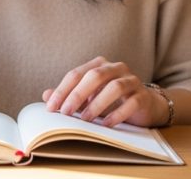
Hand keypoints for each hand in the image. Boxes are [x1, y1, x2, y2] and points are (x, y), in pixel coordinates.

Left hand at [41, 56, 166, 127]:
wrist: (145, 105)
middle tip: (66, 112)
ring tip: (86, 119)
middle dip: (78, 94)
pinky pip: (131, 102)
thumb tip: (45, 95)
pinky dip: (117, 114)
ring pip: (114, 87)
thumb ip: (69, 95)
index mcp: (99, 65)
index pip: (76, 74)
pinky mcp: (143, 95)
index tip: (51, 107)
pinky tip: (106, 124)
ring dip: (97, 104)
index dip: (62, 90)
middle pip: (95, 76)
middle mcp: (116, 68)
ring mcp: (131, 80)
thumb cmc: (112, 100)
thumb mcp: (88, 97)